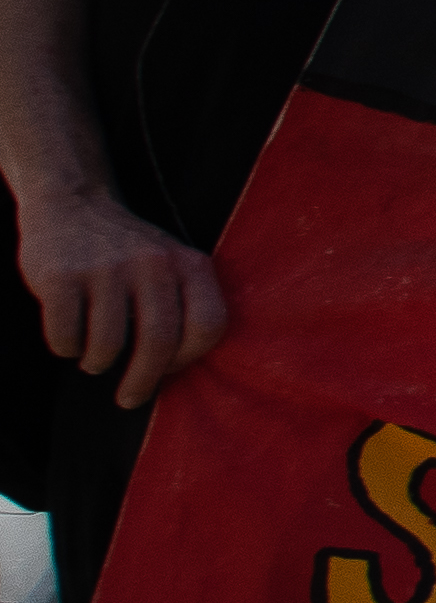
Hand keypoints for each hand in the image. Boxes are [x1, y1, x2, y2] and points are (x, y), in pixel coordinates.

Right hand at [21, 184, 227, 405]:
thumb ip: (186, 304)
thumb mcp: (171, 264)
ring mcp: (104, 268)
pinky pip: (66, 337)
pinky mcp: (60, 276)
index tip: (170, 372)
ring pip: (107, 345)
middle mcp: (151, 263)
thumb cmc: (128, 253)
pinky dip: (66, 349)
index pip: (209, 325)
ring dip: (98, 364)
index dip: (190, 358)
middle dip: (143, 381)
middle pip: (159, 343)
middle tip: (130, 399)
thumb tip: (183, 371)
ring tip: (94, 359)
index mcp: (188, 263)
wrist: (72, 203)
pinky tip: (69, 340)